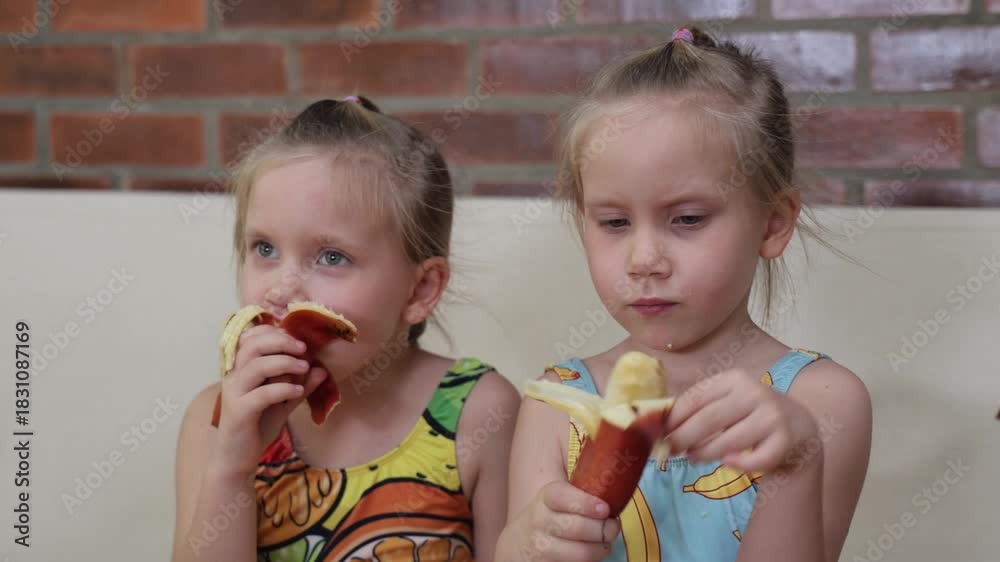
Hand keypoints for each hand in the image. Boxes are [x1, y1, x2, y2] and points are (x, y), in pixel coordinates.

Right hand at [213, 324, 328, 477]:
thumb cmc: (257, 427)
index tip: (296, 339)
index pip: (250, 337)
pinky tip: (297, 391)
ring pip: (256, 366)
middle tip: (304, 349)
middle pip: (252, 345)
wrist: (237, 459)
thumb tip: (321, 370)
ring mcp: (234, 393)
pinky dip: (282, 388)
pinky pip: (260, 394)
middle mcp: (233, 377)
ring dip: (284, 363)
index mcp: (240, 370)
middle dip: (281, 342)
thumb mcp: (283, 404)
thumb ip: (299, 386)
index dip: (273, 332)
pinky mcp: (238, 412)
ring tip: (304, 367)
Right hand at [498, 480, 619, 561]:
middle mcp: (540, 521)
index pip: (563, 496)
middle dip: (604, 529)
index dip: (586, 503)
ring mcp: (541, 546)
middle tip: (613, 528)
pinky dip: (590, 561)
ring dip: (600, 549)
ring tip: (604, 544)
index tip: (605, 509)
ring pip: (581, 552)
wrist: (518, 545)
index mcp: (546, 498)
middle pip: (579, 527)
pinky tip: (590, 555)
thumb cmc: (548, 518)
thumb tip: (613, 483)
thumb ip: (580, 493)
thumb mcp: (556, 500)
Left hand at [664, 368, 819, 472]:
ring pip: (729, 441)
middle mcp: (755, 393)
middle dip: (684, 437)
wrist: (799, 427)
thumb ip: (700, 406)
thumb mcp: (728, 400)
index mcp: (734, 379)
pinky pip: (756, 459)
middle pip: (709, 419)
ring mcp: (772, 416)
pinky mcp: (785, 440)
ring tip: (692, 457)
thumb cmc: (751, 414)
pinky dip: (738, 463)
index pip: (696, 398)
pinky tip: (728, 462)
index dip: (674, 417)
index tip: (659, 432)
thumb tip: (659, 421)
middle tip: (669, 450)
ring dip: (705, 452)